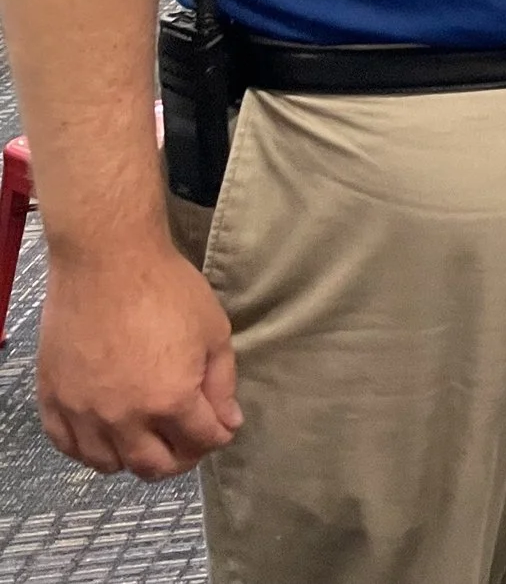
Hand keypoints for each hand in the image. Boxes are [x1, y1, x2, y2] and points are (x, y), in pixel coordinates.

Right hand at [37, 238, 242, 480]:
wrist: (106, 262)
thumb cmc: (166, 289)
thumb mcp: (214, 331)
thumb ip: (222, 383)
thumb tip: (228, 422)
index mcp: (170, 399)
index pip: (202, 441)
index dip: (219, 436)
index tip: (222, 427)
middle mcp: (124, 417)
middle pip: (155, 466)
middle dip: (181, 458)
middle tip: (189, 442)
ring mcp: (83, 412)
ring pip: (108, 464)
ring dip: (134, 460)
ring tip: (149, 440)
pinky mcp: (53, 400)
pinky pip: (67, 447)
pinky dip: (88, 450)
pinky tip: (105, 436)